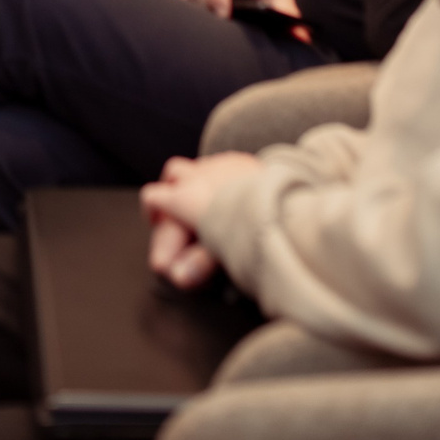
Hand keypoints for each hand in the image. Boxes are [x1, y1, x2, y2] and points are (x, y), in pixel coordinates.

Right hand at [142, 152, 265, 289]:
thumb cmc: (250, 229)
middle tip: (173, 212)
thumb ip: (196, 263)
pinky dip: (219, 178)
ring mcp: (221, 164)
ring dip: (195, 182)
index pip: (154, 197)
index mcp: (185, 197)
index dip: (153, 215)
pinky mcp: (244, 161)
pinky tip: (230, 194)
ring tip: (201, 203)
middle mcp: (199, 175)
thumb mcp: (219, 251)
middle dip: (169, 191)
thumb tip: (176, 277)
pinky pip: (222, 164)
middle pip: (173, 175)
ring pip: (198, 166)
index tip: (158, 227)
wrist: (286, 198)